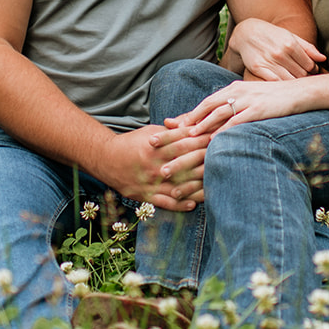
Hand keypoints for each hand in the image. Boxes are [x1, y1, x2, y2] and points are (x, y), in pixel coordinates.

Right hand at [90, 126, 212, 210]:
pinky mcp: (144, 195)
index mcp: (155, 146)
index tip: (217, 139)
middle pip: (185, 164)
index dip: (201, 141)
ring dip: (197, 186)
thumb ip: (173, 130)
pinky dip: (180, 204)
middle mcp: (153, 165)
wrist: (105, 159)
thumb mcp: (151, 131)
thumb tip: (194, 124)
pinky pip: (165, 203)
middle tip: (222, 160)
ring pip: (178, 186)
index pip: (184, 143)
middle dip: (204, 162)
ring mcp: (149, 182)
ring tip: (214, 184)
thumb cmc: (133, 143)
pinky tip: (194, 204)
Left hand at [164, 79, 312, 135]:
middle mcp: (236, 93)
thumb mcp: (252, 99)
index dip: (186, 115)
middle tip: (168, 136)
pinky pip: (236, 121)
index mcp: (232, 89)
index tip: (169, 128)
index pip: (204, 103)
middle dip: (186, 122)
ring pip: (217, 114)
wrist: (300, 91)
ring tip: (187, 139)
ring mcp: (247, 100)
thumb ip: (235, 107)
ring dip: (200, 128)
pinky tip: (213, 143)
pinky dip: (223, 131)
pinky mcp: (258, 109)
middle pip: (205, 107)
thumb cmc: (276, 99)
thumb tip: (221, 122)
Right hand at [226, 18, 325, 80]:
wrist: (246, 33)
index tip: (310, 70)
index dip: (312, 70)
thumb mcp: (290, 36)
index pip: (310, 65)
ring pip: (289, 81)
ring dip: (294, 83)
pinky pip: (275, 82)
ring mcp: (268, 61)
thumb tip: (323, 59)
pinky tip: (282, 83)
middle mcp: (280, 53)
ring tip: (294, 80)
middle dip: (304, 77)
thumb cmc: (272, 35)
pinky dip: (281, 85)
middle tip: (302, 76)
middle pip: (301, 74)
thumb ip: (308, 48)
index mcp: (290, 44)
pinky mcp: (258, 69)